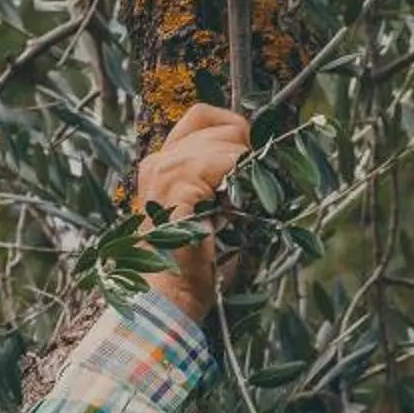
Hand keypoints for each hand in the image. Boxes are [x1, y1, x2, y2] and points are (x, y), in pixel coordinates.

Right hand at [134, 103, 252, 322]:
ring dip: (243, 165)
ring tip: (237, 200)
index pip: (200, 116)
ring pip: (224, 138)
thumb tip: (255, 159)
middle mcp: (158, 161)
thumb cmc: (194, 264)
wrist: (169, 297)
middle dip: (242, 144)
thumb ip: (220, 180)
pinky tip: (233, 202)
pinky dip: (239, 175)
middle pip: (213, 121)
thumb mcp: (209, 211)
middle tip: (246, 182)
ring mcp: (164, 171)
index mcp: (161, 165)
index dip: (230, 127)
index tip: (245, 159)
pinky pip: (224, 160)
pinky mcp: (176, 186)